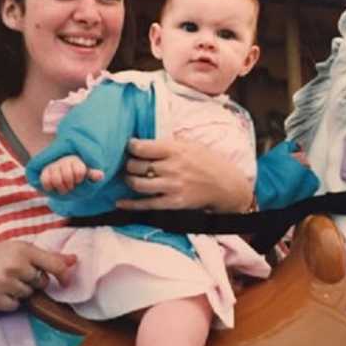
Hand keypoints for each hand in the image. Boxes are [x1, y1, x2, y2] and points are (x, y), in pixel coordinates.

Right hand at [0, 241, 76, 310]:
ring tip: (0, 281)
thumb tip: (75, 261)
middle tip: (13, 273)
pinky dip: (7, 302)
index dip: (64, 275)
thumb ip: (44, 256)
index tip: (66, 281)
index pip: (54, 264)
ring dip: (18, 291)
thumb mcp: (14, 248)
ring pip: (27, 295)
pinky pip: (14, 306)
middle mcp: (15, 265)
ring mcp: (3, 283)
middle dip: (32, 281)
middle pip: (41, 282)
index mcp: (22, 249)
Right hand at [40, 156, 102, 193]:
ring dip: (61, 188)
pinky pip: (45, 180)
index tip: (79, 179)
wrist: (65, 170)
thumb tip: (100, 175)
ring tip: (64, 189)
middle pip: (67, 177)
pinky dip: (50, 187)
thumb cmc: (79, 174)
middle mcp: (64, 161)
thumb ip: (93, 174)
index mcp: (76, 160)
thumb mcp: (87, 174)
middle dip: (70, 185)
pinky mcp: (45, 171)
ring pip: (56, 180)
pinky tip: (54, 188)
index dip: (79, 179)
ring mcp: (54, 165)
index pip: (79, 171)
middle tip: (71, 186)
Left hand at [118, 138, 251, 212]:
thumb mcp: (190, 145)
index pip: (142, 147)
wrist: (225, 185)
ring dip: (129, 180)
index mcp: (175, 150)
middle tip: (130, 163)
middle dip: (129, 164)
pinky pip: (146, 204)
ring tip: (130, 177)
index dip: (131, 146)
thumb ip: (168, 144)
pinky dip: (130, 204)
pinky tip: (120, 203)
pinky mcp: (173, 202)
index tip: (131, 147)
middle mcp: (172, 168)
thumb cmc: (207, 161)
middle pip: (136, 166)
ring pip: (137, 184)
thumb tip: (144, 141)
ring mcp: (172, 186)